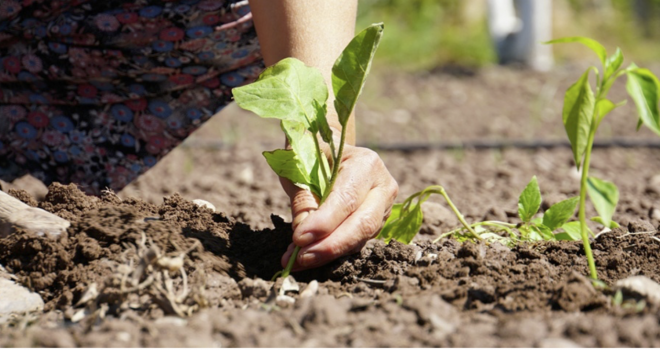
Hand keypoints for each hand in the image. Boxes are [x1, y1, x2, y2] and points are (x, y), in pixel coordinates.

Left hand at [279, 144, 397, 269]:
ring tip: (297, 260)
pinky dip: (332, 252)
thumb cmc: (311, 153)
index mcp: (366, 164)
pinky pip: (356, 242)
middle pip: (363, 224)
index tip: (298, 239)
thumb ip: (303, 198)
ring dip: (328, 253)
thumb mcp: (299, 167)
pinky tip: (308, 257)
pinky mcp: (376, 222)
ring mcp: (383, 206)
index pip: (347, 199)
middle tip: (301, 258)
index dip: (324, 223)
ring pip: (361, 238)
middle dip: (331, 246)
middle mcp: (382, 186)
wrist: (328, 149)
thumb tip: (302, 234)